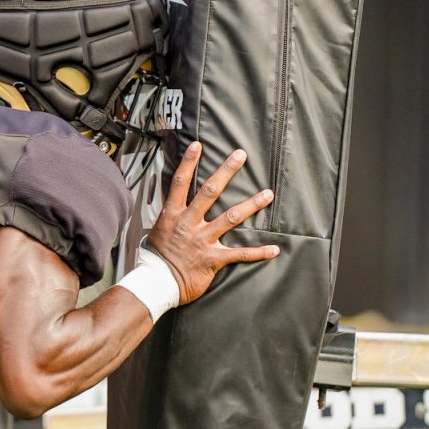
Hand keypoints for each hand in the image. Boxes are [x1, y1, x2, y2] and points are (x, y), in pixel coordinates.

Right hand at [147, 141, 279, 305]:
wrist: (156, 282)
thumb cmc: (155, 258)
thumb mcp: (156, 232)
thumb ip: (168, 219)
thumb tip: (171, 210)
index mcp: (173, 215)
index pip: (180, 183)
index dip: (188, 163)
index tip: (198, 145)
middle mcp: (188, 223)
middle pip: (209, 191)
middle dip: (226, 171)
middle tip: (240, 155)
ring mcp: (202, 240)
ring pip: (230, 217)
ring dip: (251, 205)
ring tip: (267, 194)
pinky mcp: (213, 258)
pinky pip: (239, 254)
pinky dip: (258, 252)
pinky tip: (274, 249)